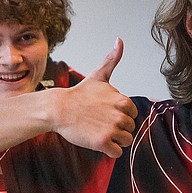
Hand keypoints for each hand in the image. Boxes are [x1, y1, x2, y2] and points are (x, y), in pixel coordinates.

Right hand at [54, 39, 137, 157]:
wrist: (58, 109)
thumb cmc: (79, 94)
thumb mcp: (99, 76)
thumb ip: (112, 60)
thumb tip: (120, 40)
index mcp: (123, 101)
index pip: (133, 114)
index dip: (120, 115)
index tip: (105, 112)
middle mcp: (121, 115)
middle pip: (130, 129)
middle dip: (118, 128)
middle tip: (100, 122)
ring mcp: (112, 129)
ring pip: (126, 141)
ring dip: (115, 140)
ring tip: (99, 131)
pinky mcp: (103, 143)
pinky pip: (117, 153)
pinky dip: (110, 150)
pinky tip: (97, 140)